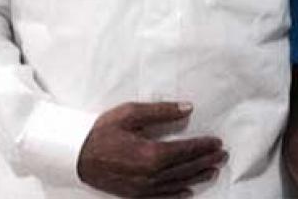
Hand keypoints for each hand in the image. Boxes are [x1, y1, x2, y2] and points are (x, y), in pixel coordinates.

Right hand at [77, 102, 226, 196]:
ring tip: (212, 170)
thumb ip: (161, 111)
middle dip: (205, 161)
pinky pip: (161, 196)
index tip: (218, 142)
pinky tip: (188, 191)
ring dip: (196, 177)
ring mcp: (142, 188)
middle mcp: (149, 175)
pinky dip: (177, 193)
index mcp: (151, 154)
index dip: (203, 146)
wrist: (75, 155)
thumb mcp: (131, 113)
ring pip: (176, 183)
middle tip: (222, 155)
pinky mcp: (134, 194)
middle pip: (184, 168)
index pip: (185, 151)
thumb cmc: (102, 131)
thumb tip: (187, 108)